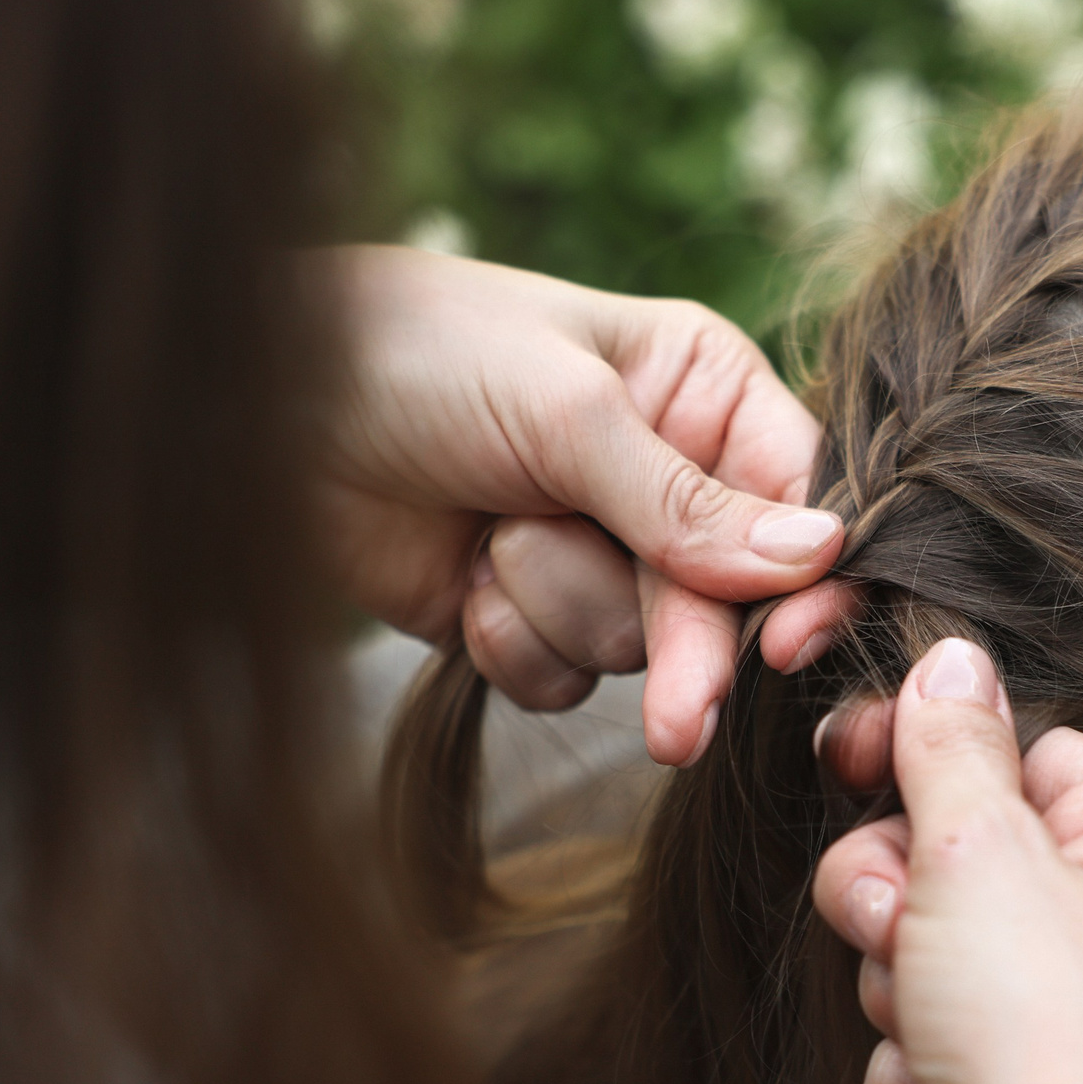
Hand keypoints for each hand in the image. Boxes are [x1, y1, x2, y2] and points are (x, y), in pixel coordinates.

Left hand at [318, 248, 850, 765]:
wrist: (265, 404)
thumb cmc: (421, 354)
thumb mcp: (567, 412)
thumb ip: (685, 502)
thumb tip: (816, 556)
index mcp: (702, 393)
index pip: (799, 498)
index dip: (807, 579)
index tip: (789, 645)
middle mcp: (669, 479)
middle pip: (728, 602)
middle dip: (686, 652)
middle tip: (678, 729)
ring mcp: (600, 553)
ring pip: (641, 649)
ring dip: (560, 606)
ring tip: (494, 531)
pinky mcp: (530, 614)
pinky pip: (563, 677)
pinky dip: (510, 640)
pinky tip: (464, 576)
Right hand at [809, 639, 1082, 1083]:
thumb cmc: (1045, 1042)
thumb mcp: (983, 848)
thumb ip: (953, 744)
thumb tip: (949, 657)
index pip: (1032, 748)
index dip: (930, 752)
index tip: (843, 747)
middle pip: (969, 844)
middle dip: (899, 881)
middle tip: (896, 918)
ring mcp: (1075, 1020)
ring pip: (927, 938)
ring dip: (892, 971)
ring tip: (919, 1020)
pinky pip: (919, 1032)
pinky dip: (902, 1057)